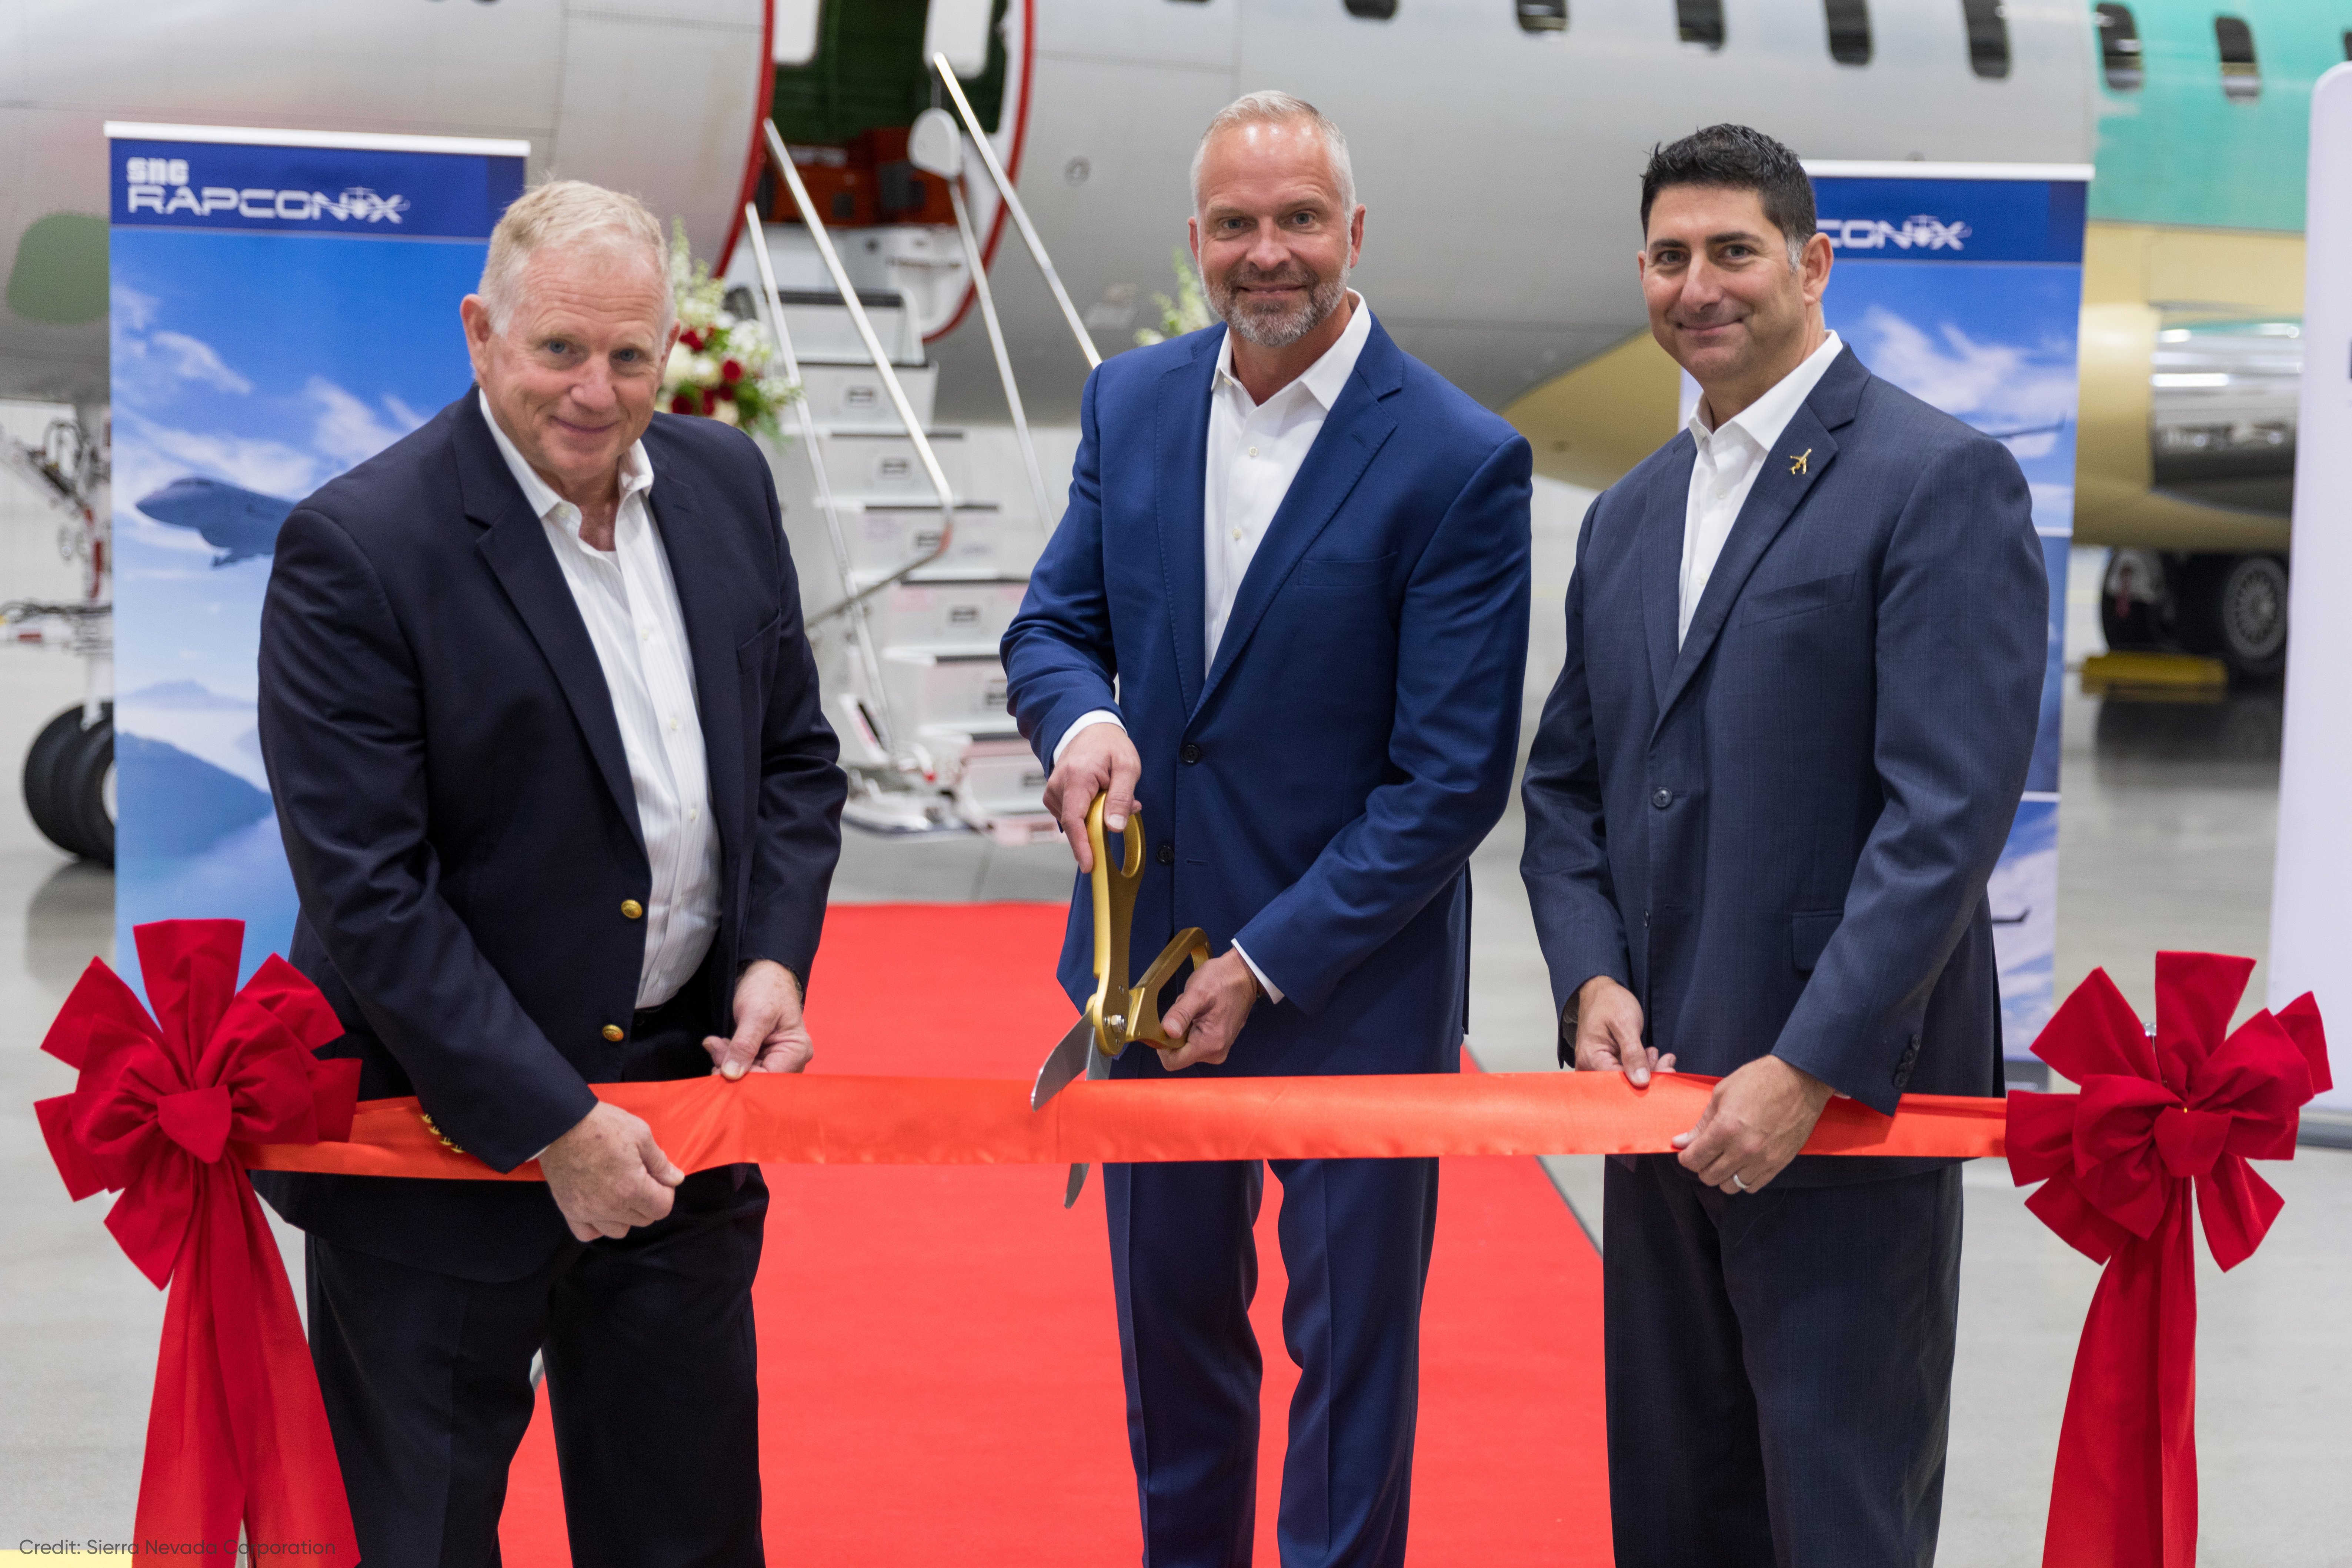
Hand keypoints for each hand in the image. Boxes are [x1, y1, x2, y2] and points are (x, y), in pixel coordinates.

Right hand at [540, 1101, 684, 1241]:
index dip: (666, 1192)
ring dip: (625, 1216)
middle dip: (648, 1201)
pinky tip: (601, 1208)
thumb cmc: (602, 1125)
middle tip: (641, 1179)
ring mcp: (588, 1211)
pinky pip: (588, 1233)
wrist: (560, 1124)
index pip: (662, 1208)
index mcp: (632, 1188)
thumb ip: (660, 1162)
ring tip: (621, 1193)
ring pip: (618, 1230)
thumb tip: (675, 1179)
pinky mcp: (569, 1210)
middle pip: (643, 1220)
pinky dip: (598, 1225)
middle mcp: (610, 1207)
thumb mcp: (640, 1134)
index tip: (658, 1178)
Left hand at [704, 960, 812, 1078]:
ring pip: (747, 1075)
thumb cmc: (766, 988)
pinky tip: (718, 1045)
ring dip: (726, 1063)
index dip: (743, 1077)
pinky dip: (727, 1059)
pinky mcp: (760, 1055)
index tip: (718, 1066)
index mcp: (797, 1050)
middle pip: (758, 1080)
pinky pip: (743, 1067)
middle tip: (715, 1048)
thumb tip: (731, 1074)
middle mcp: (790, 1059)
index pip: (769, 1078)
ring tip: (715, 1043)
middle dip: (732, 1070)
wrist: (762, 972)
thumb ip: (744, 1045)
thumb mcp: (755, 1014)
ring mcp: (775, 1058)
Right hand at [1044, 723, 1140, 872]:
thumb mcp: (1127, 766)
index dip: (1082, 846)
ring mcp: (1053, 792)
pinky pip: (1073, 816)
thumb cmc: (1109, 745)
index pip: (1075, 819)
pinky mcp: (1054, 797)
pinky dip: (1089, 814)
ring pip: (1076, 822)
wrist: (1089, 728)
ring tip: (1113, 794)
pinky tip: (1101, 798)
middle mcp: (1058, 785)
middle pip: (1076, 824)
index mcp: (1076, 777)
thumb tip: (1114, 827)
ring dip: (1097, 818)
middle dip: (1102, 825)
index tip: (1089, 865)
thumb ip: (1121, 797)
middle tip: (1127, 806)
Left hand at [1156, 949, 1260, 1070]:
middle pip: (1178, 1053)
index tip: (1168, 1023)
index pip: (1172, 1061)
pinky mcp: (1217, 1042)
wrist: (1244, 974)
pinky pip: (1193, 1040)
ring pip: (1184, 1045)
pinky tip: (1201, 1011)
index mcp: (1209, 1045)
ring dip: (1184, 1026)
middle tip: (1189, 1009)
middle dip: (1176, 1031)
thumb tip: (1167, 1032)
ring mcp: (1217, 1049)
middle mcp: (1215, 1053)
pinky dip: (1191, 1025)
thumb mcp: (1197, 992)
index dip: (1162, 1045)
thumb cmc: (1223, 980)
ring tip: (1197, 1007)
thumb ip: (1181, 1014)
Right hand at [1571, 975, 1673, 1085]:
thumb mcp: (1625, 1024)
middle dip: (1650, 1075)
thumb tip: (1641, 1082)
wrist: (1601, 991)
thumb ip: (1633, 1054)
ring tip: (1661, 1056)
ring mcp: (1598, 1066)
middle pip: (1623, 1083)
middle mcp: (1589, 1066)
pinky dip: (1641, 1065)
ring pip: (1626, 1079)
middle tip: (1668, 1063)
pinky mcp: (1607, 1063)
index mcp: (1590, 1058)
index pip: (1619, 1081)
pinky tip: (1651, 1055)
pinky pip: (1625, 1071)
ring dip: (1648, 1070)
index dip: (1645, 1081)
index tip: (1668, 1072)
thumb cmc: (1610, 1002)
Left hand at [1673, 1055, 1833, 1194]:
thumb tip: (1681, 1142)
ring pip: (1730, 1186)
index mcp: (1725, 1129)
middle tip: (1705, 1153)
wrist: (1800, 1080)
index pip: (1694, 1160)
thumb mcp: (1722, 1094)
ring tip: (1724, 1159)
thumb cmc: (1759, 1080)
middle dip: (1701, 1166)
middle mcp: (1743, 1150)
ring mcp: (1763, 1160)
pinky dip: (1742, 1179)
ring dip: (1722, 1176)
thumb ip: (1701, 1124)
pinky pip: (1752, 1186)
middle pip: (1709, 1177)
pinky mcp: (1779, 1164)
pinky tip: (1742, 1164)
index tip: (1687, 1151)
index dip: (1685, 1157)